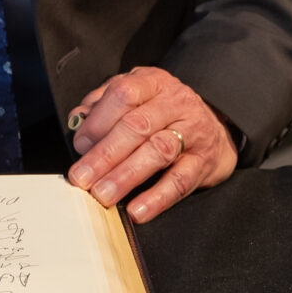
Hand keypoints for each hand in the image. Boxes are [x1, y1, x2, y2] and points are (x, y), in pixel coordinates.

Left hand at [64, 67, 234, 222]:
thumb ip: (102, 106)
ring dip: (126, 176)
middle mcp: (175, 102)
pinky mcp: (205, 161)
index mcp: (152, 82)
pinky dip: (157, 197)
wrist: (215, 127)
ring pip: (158, 151)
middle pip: (138, 126)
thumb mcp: (135, 99)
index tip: (80, 146)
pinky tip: (138, 210)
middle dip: (105, 155)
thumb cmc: (164, 113)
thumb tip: (76, 124)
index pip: (124, 94)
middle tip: (83, 178)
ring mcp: (194, 131)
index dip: (99, 120)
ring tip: (104, 194)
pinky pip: (181, 181)